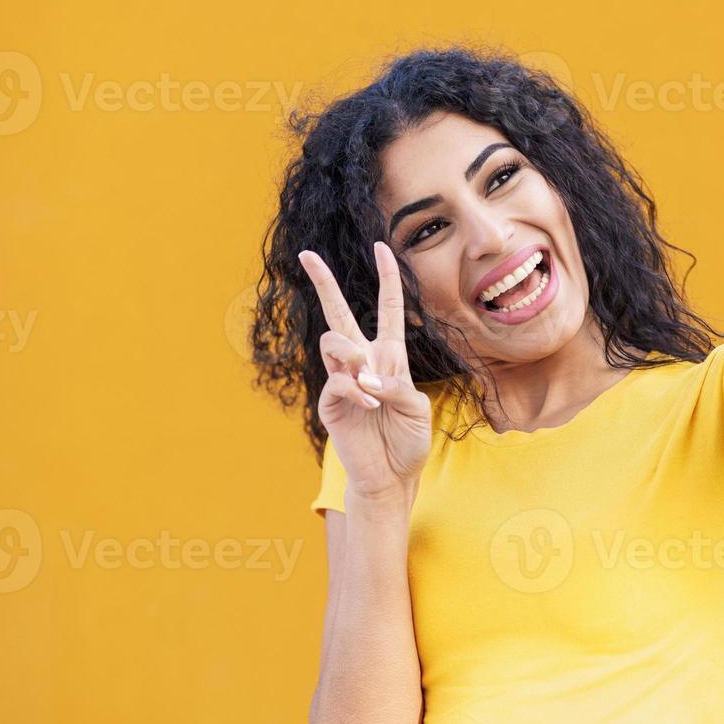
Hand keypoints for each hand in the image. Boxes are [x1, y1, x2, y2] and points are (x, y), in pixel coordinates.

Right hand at [298, 242, 431, 503]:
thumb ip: (396, 385)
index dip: (387, 278)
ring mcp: (343, 381)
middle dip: (323, 282)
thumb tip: (366, 376)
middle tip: (306, 254)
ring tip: (368, 381)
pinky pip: (337, 382)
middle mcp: (363, 362)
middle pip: (339, 313)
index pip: (388, 309)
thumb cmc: (408, 440)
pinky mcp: (330, 403)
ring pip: (333, 342)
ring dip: (352, 355)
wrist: (392, 476)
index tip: (381, 247)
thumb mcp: (416, 408)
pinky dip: (356, 392)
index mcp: (390, 356)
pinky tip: (370, 408)